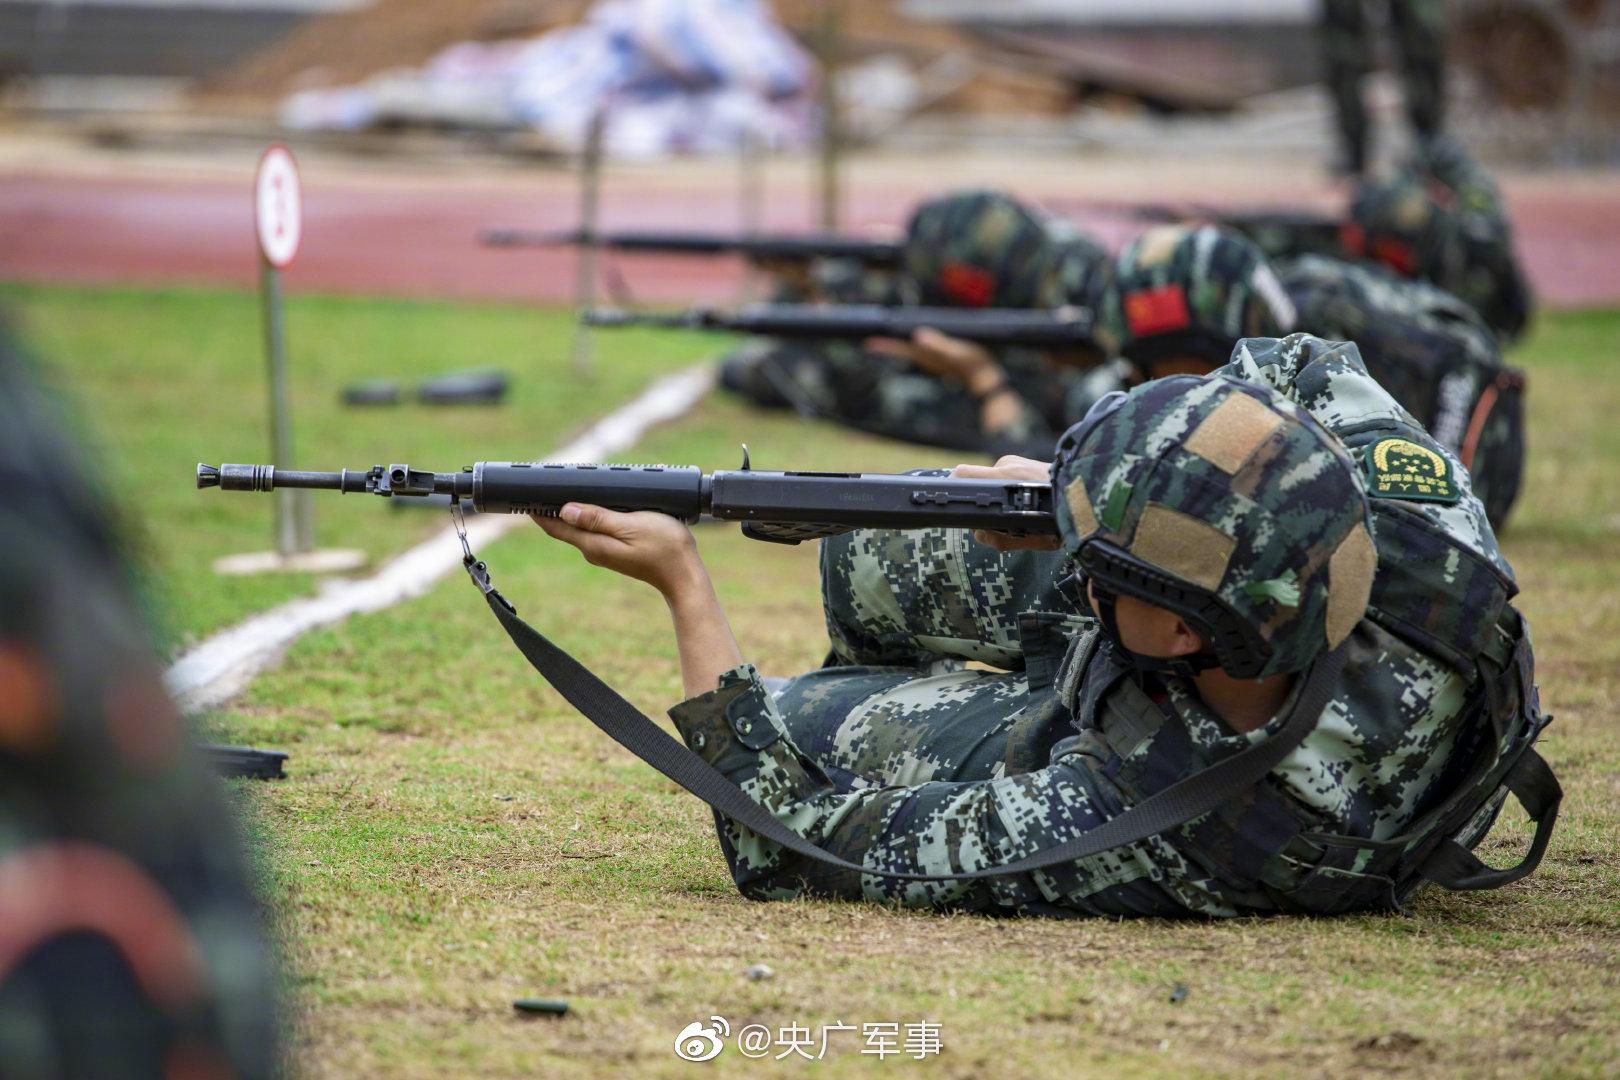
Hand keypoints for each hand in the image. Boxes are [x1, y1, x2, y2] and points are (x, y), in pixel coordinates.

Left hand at [533, 504, 705, 598]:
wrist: (684, 575)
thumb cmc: (663, 548)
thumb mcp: (630, 526)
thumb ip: (597, 518)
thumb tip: (564, 510)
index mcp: (593, 544)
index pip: (556, 527)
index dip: (537, 512)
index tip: (523, 497)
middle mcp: (594, 550)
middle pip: (564, 527)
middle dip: (550, 509)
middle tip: (536, 489)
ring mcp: (605, 552)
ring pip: (580, 528)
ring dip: (569, 511)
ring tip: (559, 493)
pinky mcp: (617, 551)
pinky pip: (595, 531)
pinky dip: (588, 517)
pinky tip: (591, 507)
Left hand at [866, 328, 1002, 393]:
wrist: (987, 380)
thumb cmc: (974, 364)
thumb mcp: (957, 352)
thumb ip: (938, 344)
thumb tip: (917, 336)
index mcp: (927, 355)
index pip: (902, 349)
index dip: (887, 346)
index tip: (869, 344)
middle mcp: (927, 359)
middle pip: (903, 351)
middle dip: (887, 346)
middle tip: (869, 344)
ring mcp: (934, 361)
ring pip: (911, 353)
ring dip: (897, 348)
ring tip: (883, 343)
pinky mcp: (941, 361)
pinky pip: (922, 353)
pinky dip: (912, 349)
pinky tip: (912, 346)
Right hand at [952, 456, 1061, 550]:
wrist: (1092, 495)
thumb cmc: (1064, 519)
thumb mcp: (1033, 538)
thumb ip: (999, 538)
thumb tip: (978, 533)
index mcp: (1006, 478)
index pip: (963, 475)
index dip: (954, 492)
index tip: (956, 507)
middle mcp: (1008, 463)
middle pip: (973, 479)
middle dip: (979, 500)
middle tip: (997, 518)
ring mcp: (1016, 458)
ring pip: (990, 479)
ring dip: (997, 495)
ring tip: (1020, 509)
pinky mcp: (1023, 458)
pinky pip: (1004, 474)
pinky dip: (1009, 489)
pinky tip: (1026, 500)